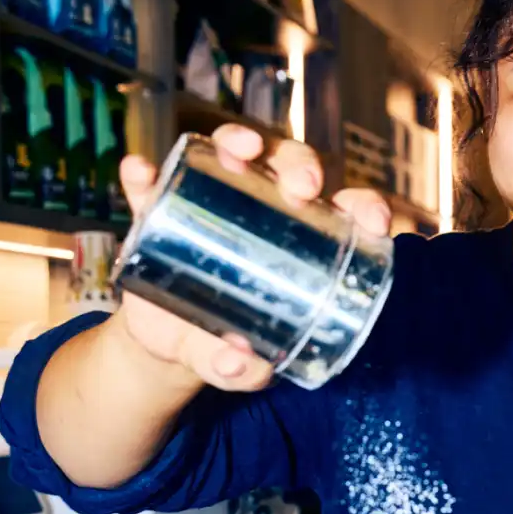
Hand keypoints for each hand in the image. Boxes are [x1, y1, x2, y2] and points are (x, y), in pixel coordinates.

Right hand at [114, 125, 391, 391]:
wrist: (168, 345)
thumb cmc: (225, 346)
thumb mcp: (237, 365)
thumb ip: (242, 372)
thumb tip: (242, 367)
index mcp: (304, 241)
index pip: (343, 211)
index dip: (364, 205)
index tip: (372, 220)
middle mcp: (262, 208)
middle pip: (290, 167)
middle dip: (300, 164)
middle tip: (301, 187)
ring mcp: (209, 203)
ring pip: (230, 154)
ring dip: (235, 141)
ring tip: (236, 152)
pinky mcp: (159, 212)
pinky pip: (152, 186)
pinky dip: (145, 177)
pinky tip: (140, 174)